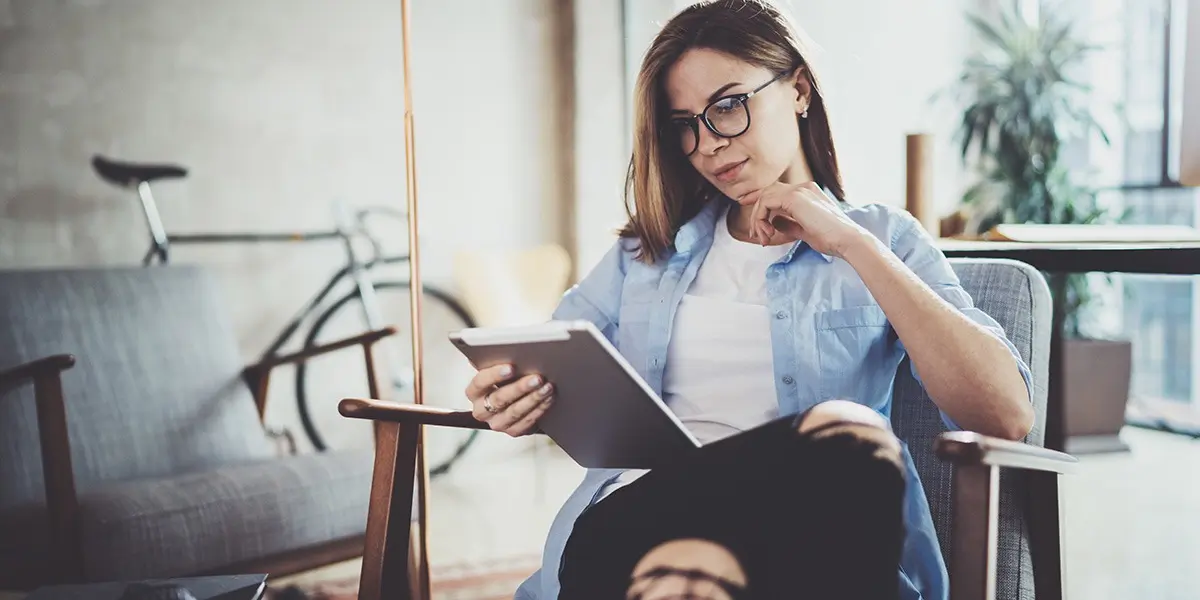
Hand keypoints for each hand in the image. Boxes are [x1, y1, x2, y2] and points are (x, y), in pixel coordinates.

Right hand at [465, 363, 554, 436]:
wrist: (518, 395)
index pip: (479, 382)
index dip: (494, 375)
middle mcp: (481, 410)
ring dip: (533, 398)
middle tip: (537, 378)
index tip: (511, 367)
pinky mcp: (513, 431)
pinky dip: (540, 409)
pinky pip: (527, 422)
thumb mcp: (499, 366)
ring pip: (515, 412)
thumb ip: (496, 357)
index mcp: (474, 392)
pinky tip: (549, 398)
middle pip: (499, 399)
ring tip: (547, 387)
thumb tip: (501, 347)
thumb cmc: (509, 375)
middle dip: (520, 387)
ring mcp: (497, 423)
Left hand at [736, 181, 868, 258]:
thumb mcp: (804, 230)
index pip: (777, 192)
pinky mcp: (795, 198)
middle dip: (756, 213)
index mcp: (808, 192)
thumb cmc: (831, 239)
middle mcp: (803, 187)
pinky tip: (768, 233)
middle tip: (757, 236)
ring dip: (758, 219)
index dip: (761, 205)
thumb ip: (788, 224)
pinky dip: (761, 218)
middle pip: (768, 192)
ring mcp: (799, 190)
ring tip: (764, 238)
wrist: (846, 240)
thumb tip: (773, 222)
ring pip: (764, 197)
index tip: (754, 224)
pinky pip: (766, 202)